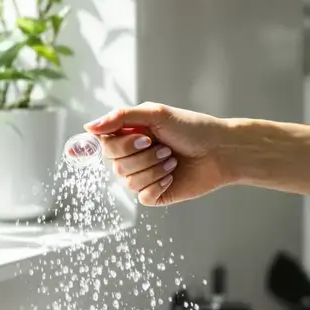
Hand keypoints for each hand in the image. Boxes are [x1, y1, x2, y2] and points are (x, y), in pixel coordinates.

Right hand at [83, 102, 235, 205]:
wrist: (221, 150)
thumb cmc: (192, 128)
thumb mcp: (156, 113)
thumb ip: (120, 116)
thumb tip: (88, 127)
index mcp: (127, 135)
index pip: (103, 144)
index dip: (121, 144)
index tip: (143, 137)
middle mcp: (130, 157)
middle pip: (114, 164)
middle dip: (143, 156)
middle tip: (164, 147)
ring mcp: (141, 176)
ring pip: (128, 181)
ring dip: (154, 169)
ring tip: (172, 159)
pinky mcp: (153, 194)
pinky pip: (142, 196)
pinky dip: (158, 185)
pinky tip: (172, 176)